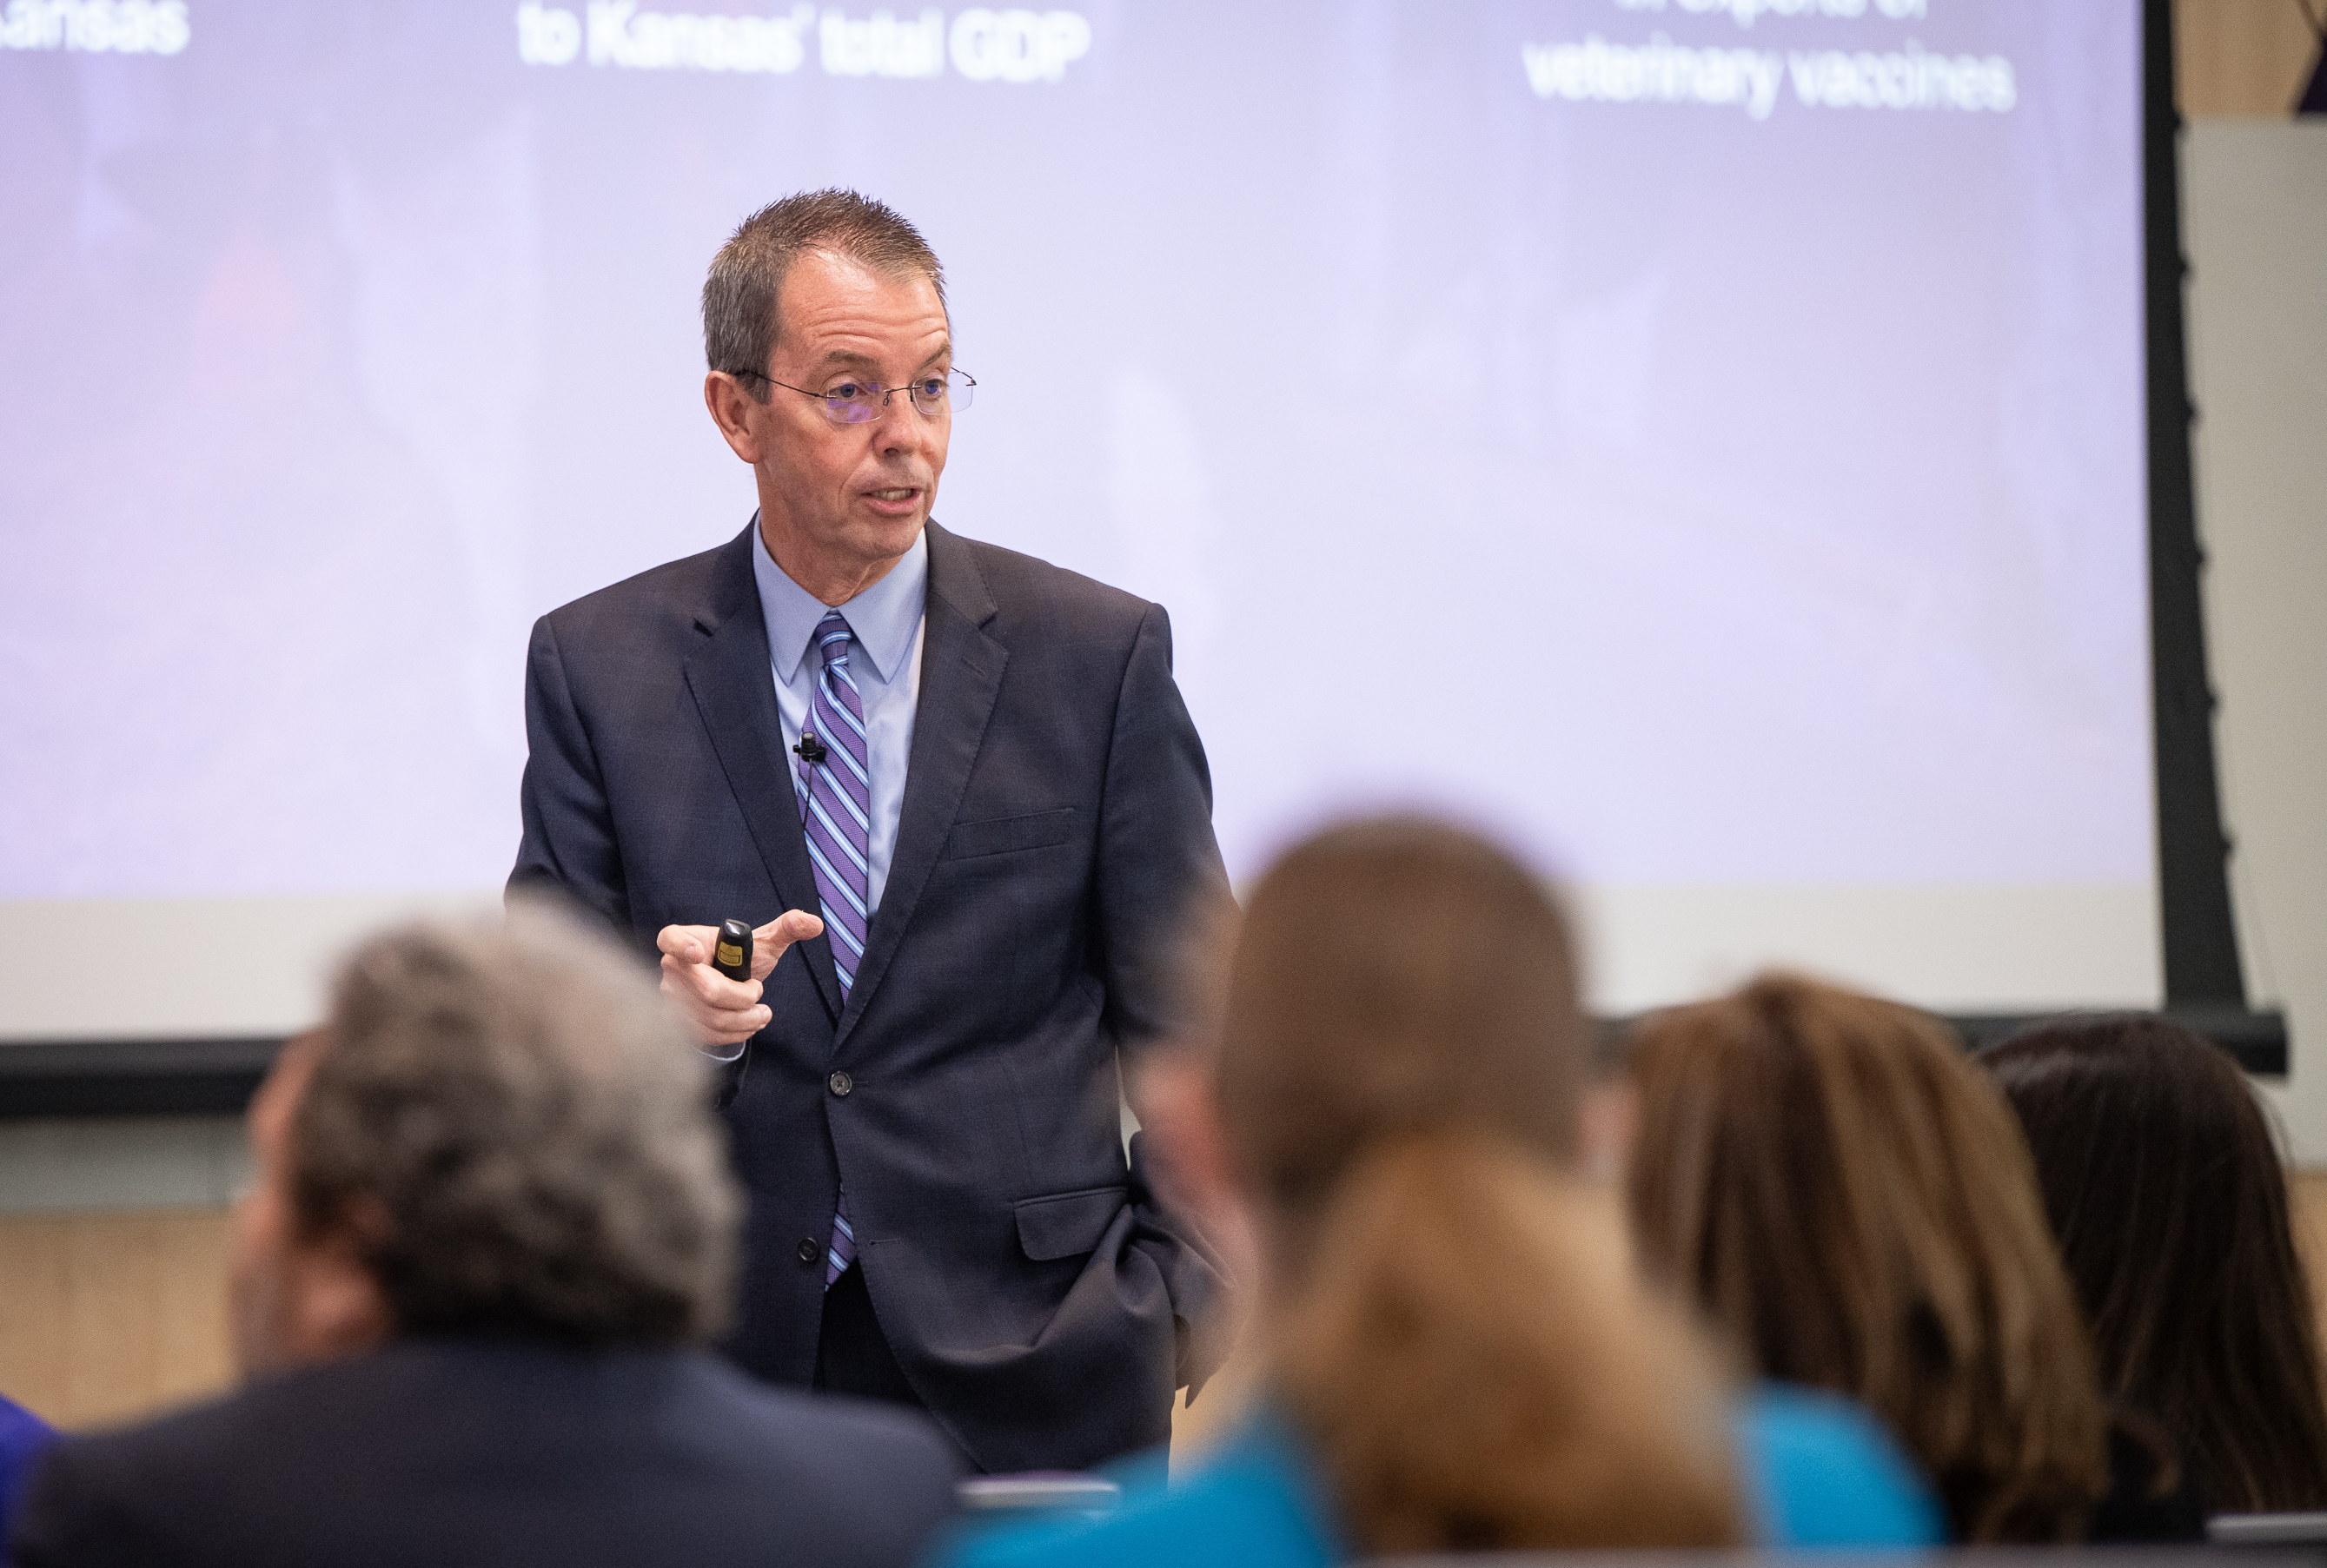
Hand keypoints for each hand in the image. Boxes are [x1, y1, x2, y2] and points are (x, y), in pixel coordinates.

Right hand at [657, 910, 824, 1047]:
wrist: (730, 983)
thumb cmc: (741, 959)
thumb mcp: (763, 942)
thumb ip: (788, 928)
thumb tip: (814, 922)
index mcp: (687, 938)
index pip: (670, 938)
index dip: (681, 945)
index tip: (698, 952)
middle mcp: (674, 968)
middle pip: (708, 990)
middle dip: (743, 997)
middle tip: (758, 991)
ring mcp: (672, 997)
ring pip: (711, 1017)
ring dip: (746, 1019)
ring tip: (762, 1013)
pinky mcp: (679, 1021)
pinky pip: (708, 1034)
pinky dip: (736, 1033)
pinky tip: (750, 1024)